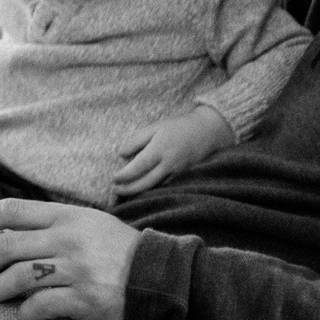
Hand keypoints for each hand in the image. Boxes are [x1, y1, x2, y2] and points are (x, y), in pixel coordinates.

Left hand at [0, 200, 142, 319]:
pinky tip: (27, 316)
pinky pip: (40, 307)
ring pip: (16, 278)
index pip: (8, 210)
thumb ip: (49, 226)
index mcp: (64, 216)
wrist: (161, 279)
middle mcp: (66, 239)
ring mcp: (75, 269)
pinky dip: (26, 313)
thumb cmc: (118, 251)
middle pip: (4, 246)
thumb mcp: (86, 224)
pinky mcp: (83, 299)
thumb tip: (4, 236)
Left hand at [110, 105, 234, 195]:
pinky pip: (164, 187)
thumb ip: (136, 140)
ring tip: (124, 191)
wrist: (206, 133)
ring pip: (155, 187)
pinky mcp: (182, 178)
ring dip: (138, 192)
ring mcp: (177, 173)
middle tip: (115, 189)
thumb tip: (121, 154)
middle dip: (128, 189)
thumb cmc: (177, 128)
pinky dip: (152, 190)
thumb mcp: (155, 127)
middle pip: (145, 182)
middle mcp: (168, 164)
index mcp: (159, 150)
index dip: (125, 175)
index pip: (138, 167)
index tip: (113, 178)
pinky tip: (142, 189)